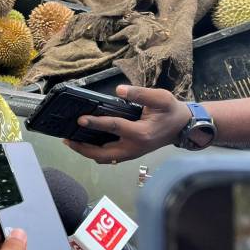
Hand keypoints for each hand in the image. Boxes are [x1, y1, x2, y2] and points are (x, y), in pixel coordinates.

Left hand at [65, 85, 188, 163]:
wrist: (182, 127)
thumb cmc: (171, 111)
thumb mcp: (161, 98)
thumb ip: (140, 93)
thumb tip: (120, 90)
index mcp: (141, 133)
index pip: (114, 127)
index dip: (96, 122)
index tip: (80, 119)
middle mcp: (134, 147)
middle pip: (103, 154)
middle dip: (82, 149)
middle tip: (66, 139)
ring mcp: (132, 154)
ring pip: (105, 159)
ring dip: (86, 152)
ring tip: (71, 142)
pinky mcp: (130, 154)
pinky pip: (109, 158)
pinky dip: (95, 152)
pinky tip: (85, 143)